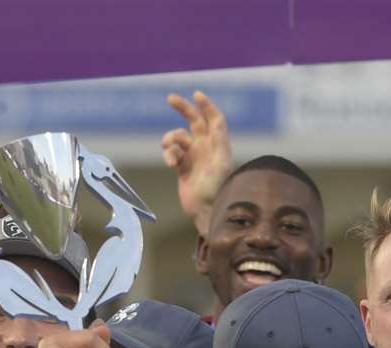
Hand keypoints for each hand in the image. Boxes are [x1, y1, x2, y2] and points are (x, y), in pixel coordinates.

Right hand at [161, 91, 233, 236]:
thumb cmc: (218, 188)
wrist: (206, 211)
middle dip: (183, 108)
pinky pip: (171, 153)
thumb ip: (220, 140)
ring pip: (177, 137)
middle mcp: (206, 147)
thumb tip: (217, 119)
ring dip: (171, 139)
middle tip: (170, 98)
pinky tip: (171, 164)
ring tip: (171, 152)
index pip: (214, 119)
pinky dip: (168, 155)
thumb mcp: (222, 163)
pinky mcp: (182, 167)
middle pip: (194, 121)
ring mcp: (193, 157)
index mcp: (218, 144)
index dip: (206, 105)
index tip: (196, 94)